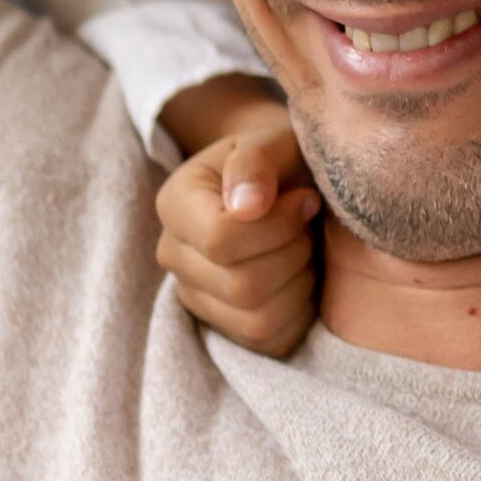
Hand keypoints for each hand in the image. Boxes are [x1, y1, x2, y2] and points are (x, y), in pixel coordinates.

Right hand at [154, 78, 319, 356]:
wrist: (286, 184)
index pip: (221, 241)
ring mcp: (194, 296)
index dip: (278, 226)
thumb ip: (257, 161)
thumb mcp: (273, 140)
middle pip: (242, 286)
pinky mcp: (224, 327)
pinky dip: (299, 313)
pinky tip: (300, 276)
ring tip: (303, 248)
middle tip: (307, 225)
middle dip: (293, 254)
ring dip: (299, 284)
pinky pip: (270, 341)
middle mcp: (173, 255)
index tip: (306, 200)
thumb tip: (246, 206)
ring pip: (257, 320)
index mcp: (175, 203)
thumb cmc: (280, 160)